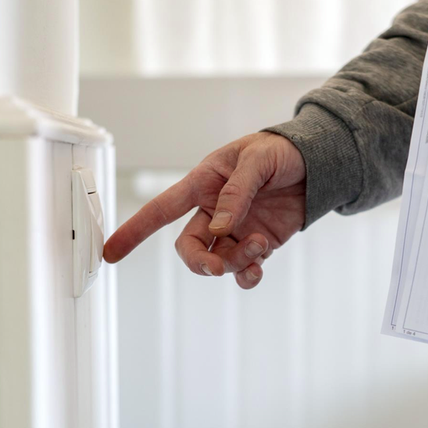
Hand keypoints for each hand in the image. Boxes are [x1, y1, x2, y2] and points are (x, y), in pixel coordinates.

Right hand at [103, 132, 305, 288]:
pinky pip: (243, 269)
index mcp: (204, 184)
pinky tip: (258, 268)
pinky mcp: (258, 243)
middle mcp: (214, 211)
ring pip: (219, 261)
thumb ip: (237, 192)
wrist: (316, 164)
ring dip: (236, 262)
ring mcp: (236, 230)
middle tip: (218, 266)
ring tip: (260, 245)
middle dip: (200, 262)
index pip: (162, 209)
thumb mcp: (257, 160)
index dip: (134, 230)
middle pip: (189, 247)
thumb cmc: (280, 151)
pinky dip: (247, 276)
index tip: (111, 252)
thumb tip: (220, 228)